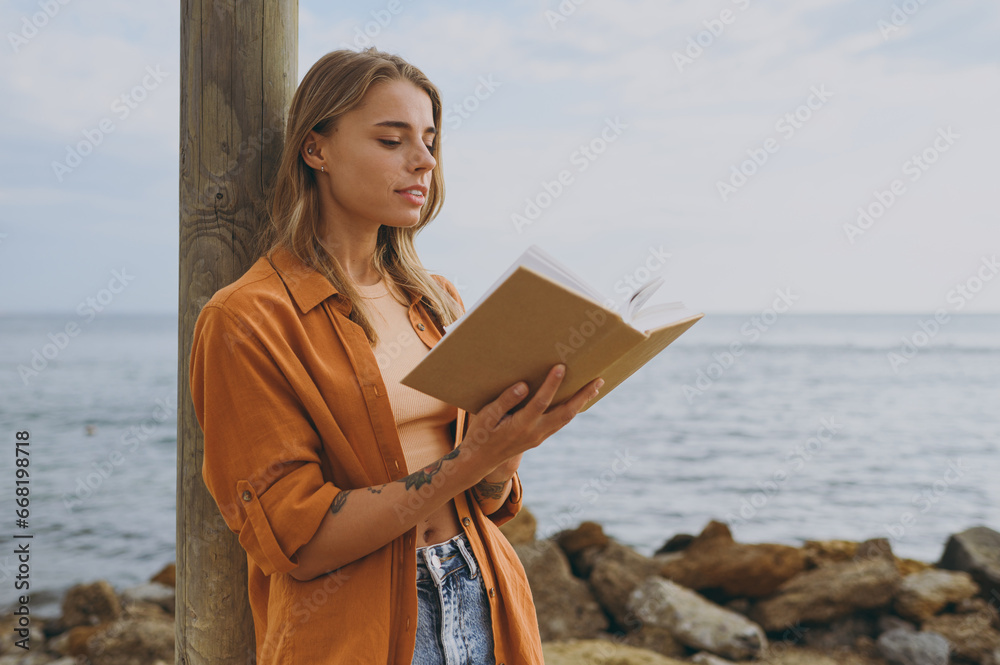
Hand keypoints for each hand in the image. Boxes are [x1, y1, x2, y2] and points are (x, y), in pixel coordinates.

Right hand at [461, 363, 603, 478]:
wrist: (480, 460)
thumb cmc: (480, 434)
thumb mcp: (486, 416)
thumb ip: (505, 401)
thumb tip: (523, 386)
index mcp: (520, 426)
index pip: (540, 403)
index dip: (551, 385)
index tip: (561, 367)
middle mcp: (534, 433)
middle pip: (565, 413)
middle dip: (582, 396)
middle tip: (598, 380)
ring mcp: (539, 437)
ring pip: (566, 419)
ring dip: (581, 403)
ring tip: (595, 387)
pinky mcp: (539, 437)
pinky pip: (560, 422)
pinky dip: (572, 410)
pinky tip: (578, 400)